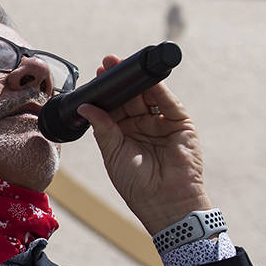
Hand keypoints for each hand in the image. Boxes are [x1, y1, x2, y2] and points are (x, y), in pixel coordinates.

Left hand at [75, 56, 211, 234]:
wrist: (165, 202)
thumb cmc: (137, 185)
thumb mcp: (113, 153)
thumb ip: (103, 127)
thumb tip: (85, 106)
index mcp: (123, 134)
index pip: (113, 107)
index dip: (105, 92)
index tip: (96, 75)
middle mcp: (142, 126)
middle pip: (129, 97)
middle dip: (119, 80)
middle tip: (107, 63)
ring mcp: (160, 123)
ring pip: (147, 95)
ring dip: (136, 80)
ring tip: (122, 65)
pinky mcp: (180, 123)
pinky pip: (167, 102)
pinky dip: (157, 88)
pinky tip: (145, 77)